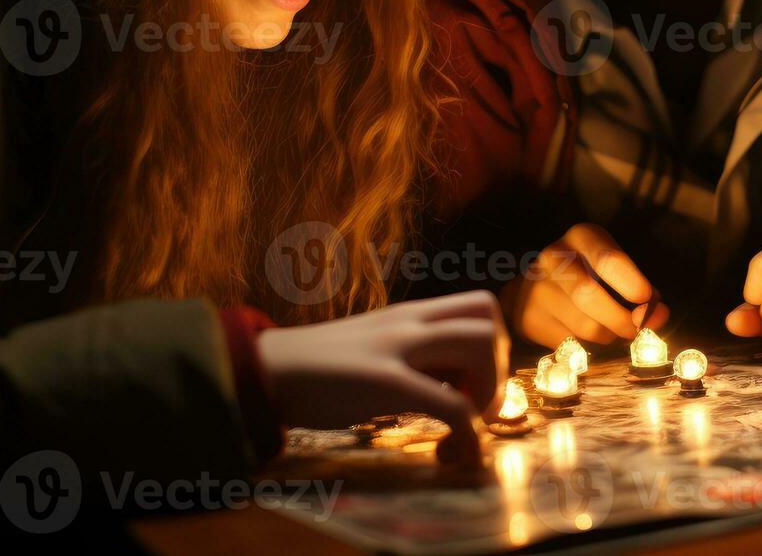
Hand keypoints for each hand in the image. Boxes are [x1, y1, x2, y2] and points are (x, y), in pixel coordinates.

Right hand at [256, 291, 507, 465]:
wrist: (266, 372)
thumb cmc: (316, 370)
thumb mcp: (373, 347)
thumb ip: (410, 355)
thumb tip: (448, 380)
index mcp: (407, 315)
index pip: (477, 305)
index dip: (491, 346)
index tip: (469, 386)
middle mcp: (408, 322)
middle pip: (487, 317)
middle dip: (495, 367)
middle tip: (471, 406)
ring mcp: (398, 347)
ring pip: (480, 344)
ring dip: (486, 392)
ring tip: (460, 426)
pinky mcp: (386, 382)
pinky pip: (454, 407)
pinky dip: (468, 438)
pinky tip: (449, 455)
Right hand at [501, 224, 667, 346]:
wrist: (532, 289)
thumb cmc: (588, 274)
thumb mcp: (612, 269)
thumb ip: (638, 288)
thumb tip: (659, 315)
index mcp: (580, 237)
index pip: (607, 259)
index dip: (632, 284)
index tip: (650, 302)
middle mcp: (553, 259)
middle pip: (588, 294)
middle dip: (622, 319)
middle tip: (639, 329)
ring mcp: (537, 291)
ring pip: (584, 326)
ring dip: (610, 336)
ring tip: (615, 332)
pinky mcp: (530, 320)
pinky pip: (572, 345)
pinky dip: (591, 349)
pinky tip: (592, 340)